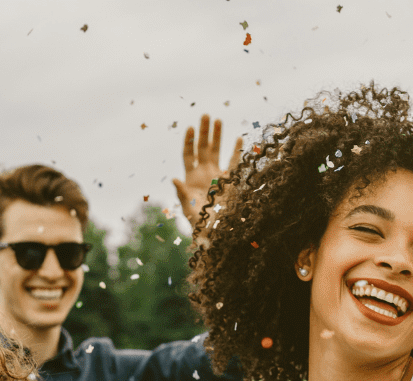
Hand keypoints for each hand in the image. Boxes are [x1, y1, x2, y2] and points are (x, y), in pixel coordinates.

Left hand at [173, 113, 242, 231]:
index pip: (188, 155)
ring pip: (217, 151)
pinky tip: (238, 139)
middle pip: (202, 148)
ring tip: (218, 119)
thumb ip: (182, 193)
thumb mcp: (188, 208)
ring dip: (217, 136)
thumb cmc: (200, 223)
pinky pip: (234, 163)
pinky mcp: (230, 181)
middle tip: (205, 115)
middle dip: (204, 132)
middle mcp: (204, 173)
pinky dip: (236, 151)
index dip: (189, 142)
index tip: (190, 128)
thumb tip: (174, 179)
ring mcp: (217, 175)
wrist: (216, 231)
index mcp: (191, 178)